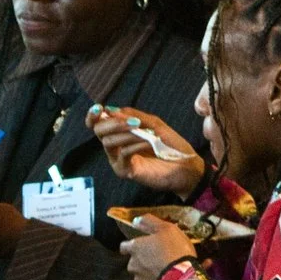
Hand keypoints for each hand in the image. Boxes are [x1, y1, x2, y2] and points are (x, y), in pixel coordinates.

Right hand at [87, 104, 205, 195]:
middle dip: (112, 123)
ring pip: (108, 142)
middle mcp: (116, 145)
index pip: (98, 123)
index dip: (93, 115)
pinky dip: (135, 145)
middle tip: (132, 122)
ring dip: (127, 134)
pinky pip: (122, 154)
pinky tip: (149, 143)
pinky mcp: (124, 170)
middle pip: (99, 131)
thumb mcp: (155, 124)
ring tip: (147, 134)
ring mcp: (118, 159)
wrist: (186, 167)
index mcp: (120, 133)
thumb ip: (134, 116)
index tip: (99, 108)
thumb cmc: (172, 145)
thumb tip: (111, 110)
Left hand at [121, 214, 196, 279]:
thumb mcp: (165, 228)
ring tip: (160, 268)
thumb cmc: (174, 247)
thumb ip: (149, 222)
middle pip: (132, 261)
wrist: (182, 273)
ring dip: (146, 271)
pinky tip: (162, 278)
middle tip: (155, 257)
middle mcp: (132, 263)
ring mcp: (139, 277)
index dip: (131, 246)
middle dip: (140, 259)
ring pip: (138, 273)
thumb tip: (136, 220)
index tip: (139, 246)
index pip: (124, 246)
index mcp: (135, 247)